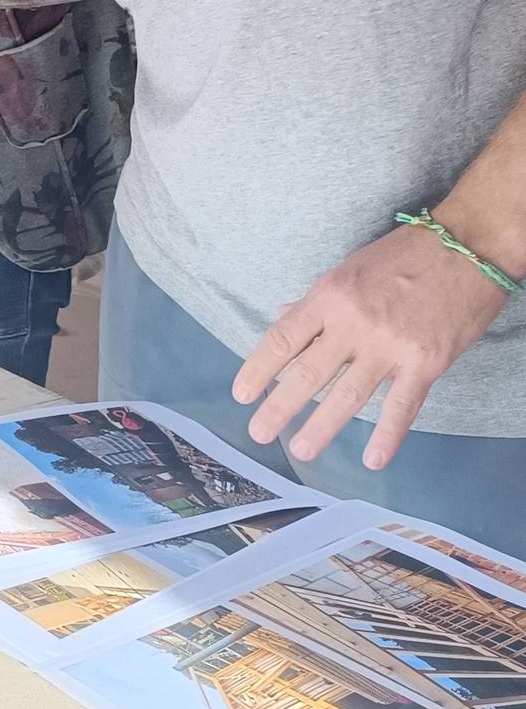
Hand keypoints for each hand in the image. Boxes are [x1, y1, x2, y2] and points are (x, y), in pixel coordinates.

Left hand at [232, 221, 513, 468]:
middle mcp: (352, 324)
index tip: (242, 394)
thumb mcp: (348, 269)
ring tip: (300, 450)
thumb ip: (315, 301)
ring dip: (321, 427)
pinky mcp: (426, 363)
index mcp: (329, 297)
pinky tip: (373, 459)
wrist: (465, 249)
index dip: (258, 369)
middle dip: (280, 407)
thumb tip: (282, 317)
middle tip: (260, 433)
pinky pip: (402, 406)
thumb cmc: (402, 255)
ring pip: (347, 395)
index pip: (282, 339)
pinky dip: (387, 436)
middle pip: (307, 373)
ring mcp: (389, 346)